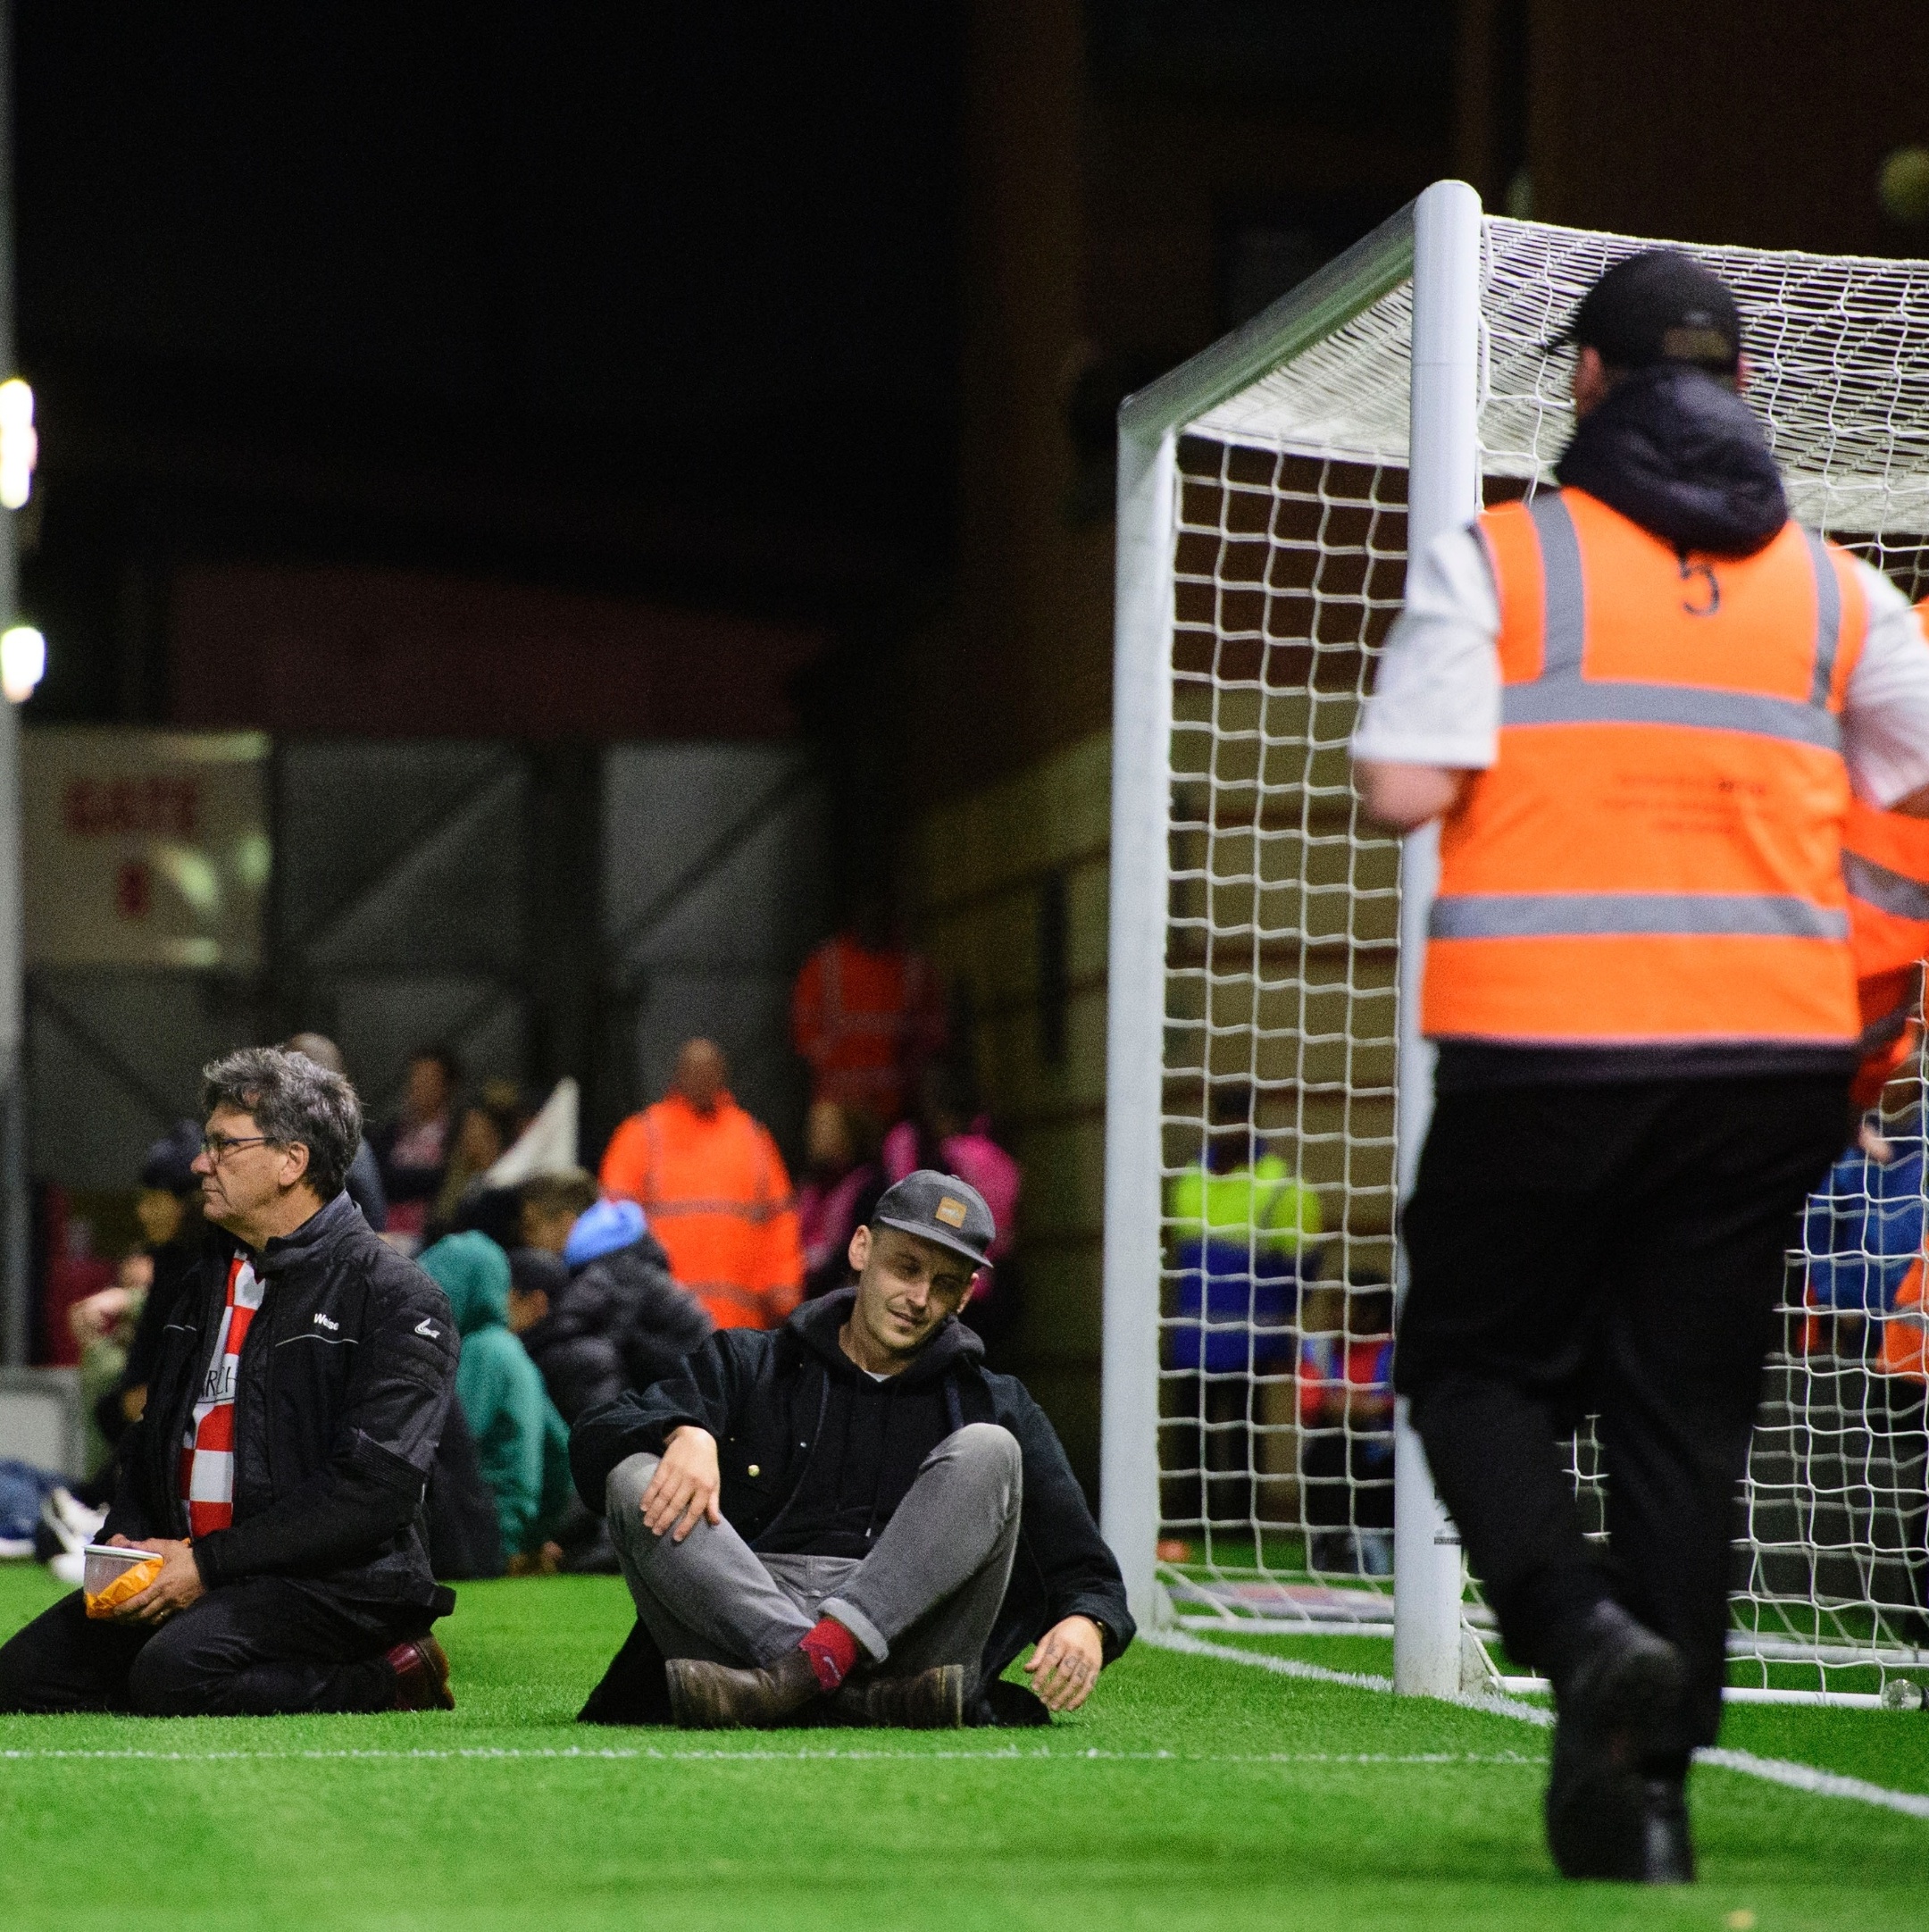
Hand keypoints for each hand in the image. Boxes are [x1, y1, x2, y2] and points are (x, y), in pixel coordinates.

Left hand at [109, 1536, 205, 1624]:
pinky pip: (165, 1618)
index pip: (139, 1602)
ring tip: (130, 1621)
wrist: (212, 1566)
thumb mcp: (169, 1547)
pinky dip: (154, 1620)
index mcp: (161, 1585)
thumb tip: (130, 1545)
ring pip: (153, 1619)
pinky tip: (149, 1619)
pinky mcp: (183, 1608)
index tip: (114, 1611)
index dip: (125, 1609)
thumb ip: (149, 1546)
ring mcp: (175, 1605)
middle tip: (118, 1618)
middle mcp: (166, 1598)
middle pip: (143, 1615)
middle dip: (128, 1619)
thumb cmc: (188, 1557)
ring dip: (140, 1622)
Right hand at [641, 1426, 720, 1542]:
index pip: (695, 1510)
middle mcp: (691, 1480)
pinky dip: (649, 1495)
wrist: (697, 1437)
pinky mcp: (666, 1465)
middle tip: (656, 1532)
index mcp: (705, 1486)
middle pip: (676, 1504)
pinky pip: (656, 1483)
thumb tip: (715, 1523)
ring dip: (654, 1510)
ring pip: (664, 1495)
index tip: (676, 1538)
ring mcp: (678, 1472)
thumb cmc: (707, 1464)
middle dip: (665, 1520)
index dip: (685, 1525)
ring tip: (647, 1523)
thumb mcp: (714, 1482)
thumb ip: (713, 1503)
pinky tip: (643, 1506)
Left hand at [1023, 1614, 1103, 1711]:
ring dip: (1065, 1697)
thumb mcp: (1049, 1637)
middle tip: (1043, 1701)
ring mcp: (1088, 1660)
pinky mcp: (1097, 1668)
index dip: (1042, 1675)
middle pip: (1064, 1673)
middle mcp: (1077, 1650)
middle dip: (1053, 1689)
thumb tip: (1027, 1670)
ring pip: (1077, 1682)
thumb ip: (1039, 1655)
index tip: (1034, 1688)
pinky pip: (1089, 1686)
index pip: (1051, 1660)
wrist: (1089, 1625)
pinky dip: (1080, 1699)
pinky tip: (1070, 1707)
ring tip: (1054, 1707)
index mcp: (1062, 1641)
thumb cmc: (1064, 1633)